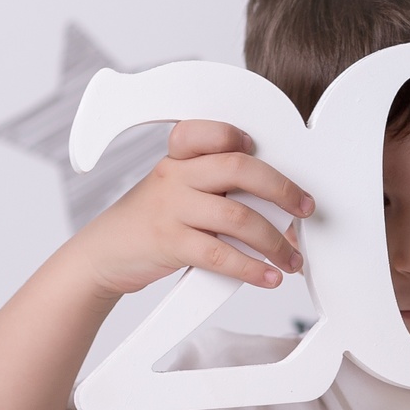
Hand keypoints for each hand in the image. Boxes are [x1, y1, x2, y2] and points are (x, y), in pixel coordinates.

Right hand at [69, 120, 313, 299]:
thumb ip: (219, 190)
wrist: (104, 256)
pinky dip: (252, 268)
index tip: (265, 153)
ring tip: (291, 260)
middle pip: (238, 168)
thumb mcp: (178, 193)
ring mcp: (171, 208)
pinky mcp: (170, 242)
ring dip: (274, 242)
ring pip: (237, 217)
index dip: (237, 137)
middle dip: (282, 189)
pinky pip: (221, 253)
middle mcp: (175, 176)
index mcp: (179, 158)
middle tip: (305, 208)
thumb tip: (281, 211)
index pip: (207, 132)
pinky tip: (269, 277)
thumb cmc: (154, 223)